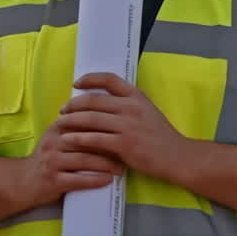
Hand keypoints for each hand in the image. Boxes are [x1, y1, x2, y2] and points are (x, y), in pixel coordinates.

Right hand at [18, 113, 125, 208]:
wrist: (24, 181)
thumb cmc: (49, 158)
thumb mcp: (58, 137)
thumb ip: (76, 127)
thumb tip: (107, 118)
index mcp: (58, 128)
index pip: (84, 121)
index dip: (105, 125)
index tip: (124, 130)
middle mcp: (54, 142)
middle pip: (86, 139)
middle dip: (110, 145)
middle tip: (128, 151)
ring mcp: (52, 161)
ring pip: (84, 160)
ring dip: (106, 165)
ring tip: (121, 168)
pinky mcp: (53, 180)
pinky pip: (78, 180)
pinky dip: (95, 180)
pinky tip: (108, 180)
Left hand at [56, 72, 188, 181]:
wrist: (177, 157)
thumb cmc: (161, 137)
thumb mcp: (147, 111)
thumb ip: (128, 105)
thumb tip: (103, 103)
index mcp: (137, 96)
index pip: (109, 79)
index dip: (90, 79)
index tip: (76, 84)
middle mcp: (131, 107)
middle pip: (94, 100)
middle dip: (73, 104)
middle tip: (62, 110)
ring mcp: (127, 125)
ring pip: (91, 119)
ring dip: (71, 121)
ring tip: (60, 124)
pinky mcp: (124, 144)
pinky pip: (95, 139)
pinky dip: (78, 138)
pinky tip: (68, 139)